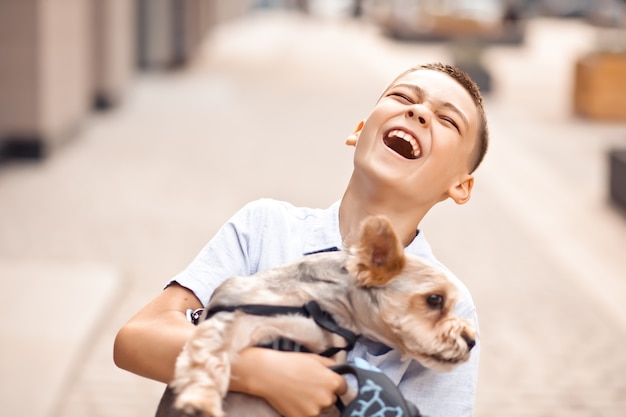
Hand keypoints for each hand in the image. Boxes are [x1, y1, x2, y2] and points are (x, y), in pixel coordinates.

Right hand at [231, 348, 346, 416]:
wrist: (268, 374)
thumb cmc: (291, 363)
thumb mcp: (315, 358)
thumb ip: (332, 366)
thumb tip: (341, 371)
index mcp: (332, 382)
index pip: (343, 387)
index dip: (334, 384)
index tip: (324, 381)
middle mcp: (326, 398)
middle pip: (331, 399)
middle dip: (323, 393)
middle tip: (308, 385)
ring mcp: (315, 411)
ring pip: (320, 408)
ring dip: (314, 403)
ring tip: (299, 392)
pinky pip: (309, 415)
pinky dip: (303, 410)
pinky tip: (295, 400)